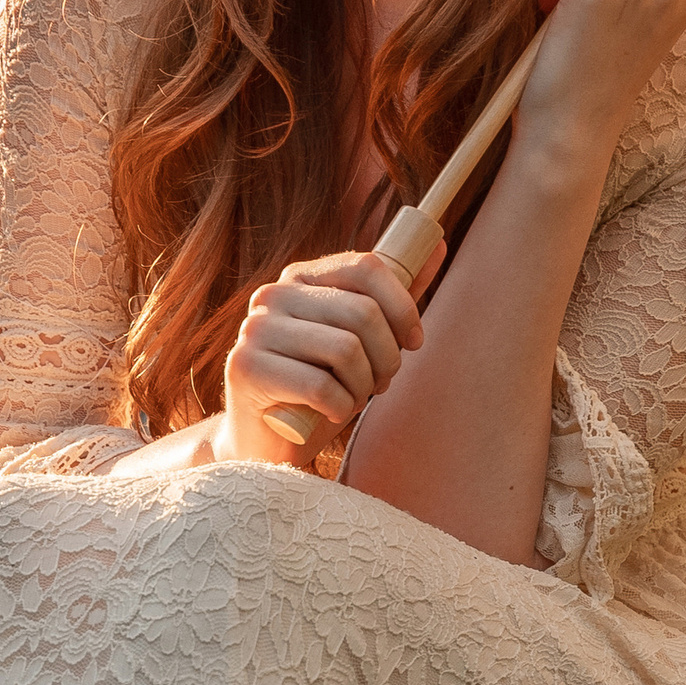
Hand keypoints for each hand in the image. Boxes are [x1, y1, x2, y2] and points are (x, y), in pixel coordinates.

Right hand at [220, 246, 427, 464]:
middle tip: (381, 382)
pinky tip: (331, 413)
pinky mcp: (245, 366)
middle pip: (363, 313)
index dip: (402, 307)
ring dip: (364, 386)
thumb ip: (392, 297)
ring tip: (354, 398)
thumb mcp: (360, 339)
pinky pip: (320, 386)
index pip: (366, 267)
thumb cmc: (317, 386)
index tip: (414, 342)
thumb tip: (439, 246)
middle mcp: (274, 294)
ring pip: (345, 350)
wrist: (263, 438)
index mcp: (301, 276)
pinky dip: (340, 408)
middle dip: (388, 357)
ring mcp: (255, 328)